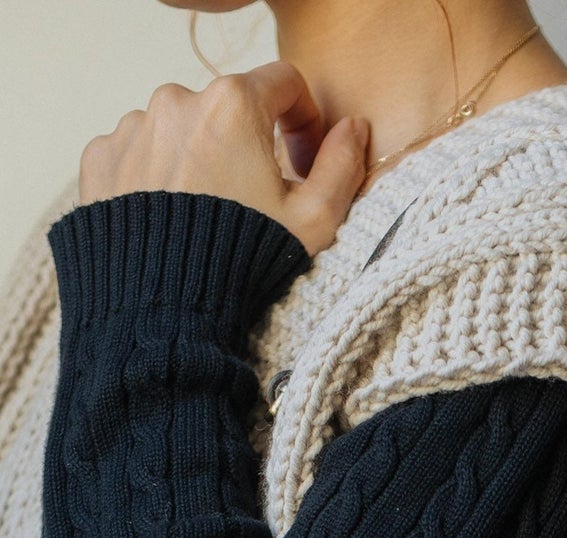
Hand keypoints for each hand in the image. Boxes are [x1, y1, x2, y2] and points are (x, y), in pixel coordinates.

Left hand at [78, 62, 368, 256]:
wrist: (162, 313)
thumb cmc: (243, 265)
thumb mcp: (314, 223)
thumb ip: (341, 167)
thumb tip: (353, 130)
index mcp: (234, 105)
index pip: (283, 84)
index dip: (303, 120)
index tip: (302, 160)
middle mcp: (177, 101)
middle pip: (227, 109)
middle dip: (246, 145)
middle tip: (254, 202)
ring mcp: (133, 128)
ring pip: (180, 130)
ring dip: (199, 160)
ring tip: (206, 218)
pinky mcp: (101, 158)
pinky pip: (138, 155)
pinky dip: (157, 179)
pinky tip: (169, 223)